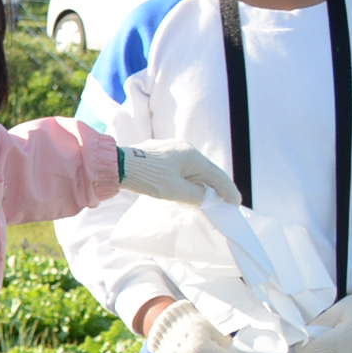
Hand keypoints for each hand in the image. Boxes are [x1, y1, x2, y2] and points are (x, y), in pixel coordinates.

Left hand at [116, 142, 239, 204]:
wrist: (116, 165)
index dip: (228, 191)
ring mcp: (169, 149)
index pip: (216, 175)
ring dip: (200, 183)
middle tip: (225, 201)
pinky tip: (185, 188)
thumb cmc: (147, 177)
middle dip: (215, 187)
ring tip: (207, 197)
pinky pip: (179, 168)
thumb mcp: (175, 191)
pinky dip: (186, 179)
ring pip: (191, 169)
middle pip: (205, 171)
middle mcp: (183, 148)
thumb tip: (206, 197)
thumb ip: (195, 195)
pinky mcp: (157, 154)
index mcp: (192, 155)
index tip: (235, 203)